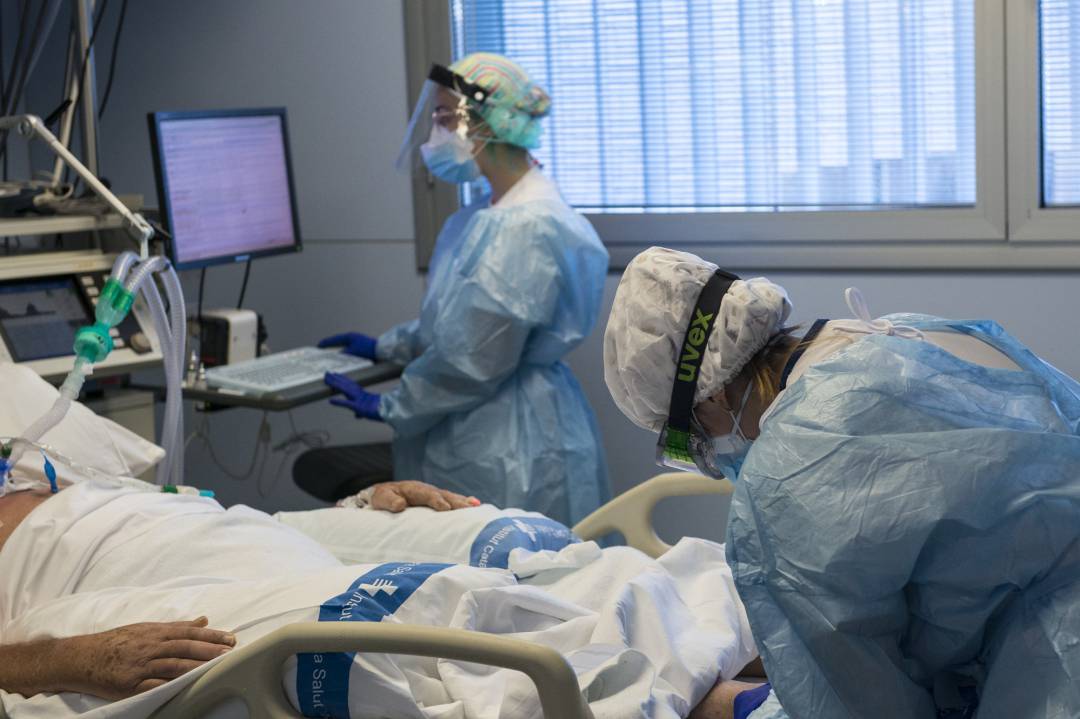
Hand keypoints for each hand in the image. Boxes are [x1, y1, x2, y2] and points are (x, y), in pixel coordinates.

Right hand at [61, 617, 234, 700]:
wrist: (83, 656)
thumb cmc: (118, 641)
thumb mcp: (147, 628)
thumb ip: (177, 626)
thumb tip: (203, 619)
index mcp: (156, 633)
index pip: (189, 632)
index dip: (211, 635)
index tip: (230, 637)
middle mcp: (150, 647)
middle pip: (184, 646)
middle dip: (209, 649)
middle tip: (230, 651)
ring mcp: (141, 666)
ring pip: (173, 664)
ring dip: (196, 665)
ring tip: (216, 666)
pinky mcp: (130, 684)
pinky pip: (154, 685)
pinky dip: (171, 684)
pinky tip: (186, 685)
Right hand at [319, 332, 377, 359]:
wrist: (383, 350)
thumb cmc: (368, 350)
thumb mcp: (352, 352)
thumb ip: (342, 354)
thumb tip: (334, 357)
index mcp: (349, 337)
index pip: (334, 340)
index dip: (326, 343)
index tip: (318, 346)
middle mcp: (352, 337)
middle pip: (338, 342)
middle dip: (330, 346)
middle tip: (322, 350)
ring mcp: (357, 341)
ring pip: (343, 345)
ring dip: (337, 349)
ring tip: (330, 354)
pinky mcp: (361, 346)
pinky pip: (348, 348)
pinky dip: (343, 352)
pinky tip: (342, 357)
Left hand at [325, 372, 382, 420]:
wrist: (393, 413)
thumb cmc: (385, 412)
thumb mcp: (371, 411)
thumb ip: (361, 413)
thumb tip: (357, 415)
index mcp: (364, 395)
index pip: (351, 385)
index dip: (343, 379)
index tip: (336, 374)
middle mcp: (361, 396)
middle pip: (347, 385)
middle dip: (336, 379)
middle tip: (327, 373)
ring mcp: (360, 401)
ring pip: (346, 390)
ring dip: (336, 384)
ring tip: (327, 379)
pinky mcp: (360, 408)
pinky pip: (348, 404)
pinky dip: (339, 402)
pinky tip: (331, 401)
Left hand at [370, 480, 480, 511]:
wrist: (385, 495)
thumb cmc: (383, 498)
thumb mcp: (382, 499)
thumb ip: (390, 501)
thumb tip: (400, 505)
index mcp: (414, 489)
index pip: (427, 495)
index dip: (437, 501)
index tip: (446, 508)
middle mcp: (427, 490)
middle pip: (444, 495)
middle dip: (456, 502)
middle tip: (469, 509)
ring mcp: (433, 494)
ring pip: (451, 497)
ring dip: (463, 502)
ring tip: (477, 506)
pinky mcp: (437, 500)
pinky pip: (452, 500)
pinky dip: (464, 502)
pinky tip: (476, 505)